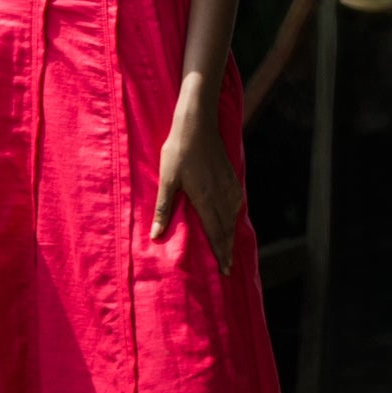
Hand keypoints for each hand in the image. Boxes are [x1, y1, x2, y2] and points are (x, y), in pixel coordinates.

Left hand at [151, 106, 242, 272]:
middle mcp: (220, 194)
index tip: (225, 269)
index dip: (220, 252)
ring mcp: (227, 183)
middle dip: (227, 248)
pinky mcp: (230, 173)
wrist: (198, 122)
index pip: (215, 232)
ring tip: (230, 245)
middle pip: (227, 228)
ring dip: (231, 232)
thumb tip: (156, 235)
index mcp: (205, 199)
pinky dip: (234, 213)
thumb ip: (164, 208)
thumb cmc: (179, 150)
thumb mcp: (167, 179)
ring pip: (232, 215)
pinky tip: (232, 214)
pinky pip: (235, 200)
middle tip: (229, 266)